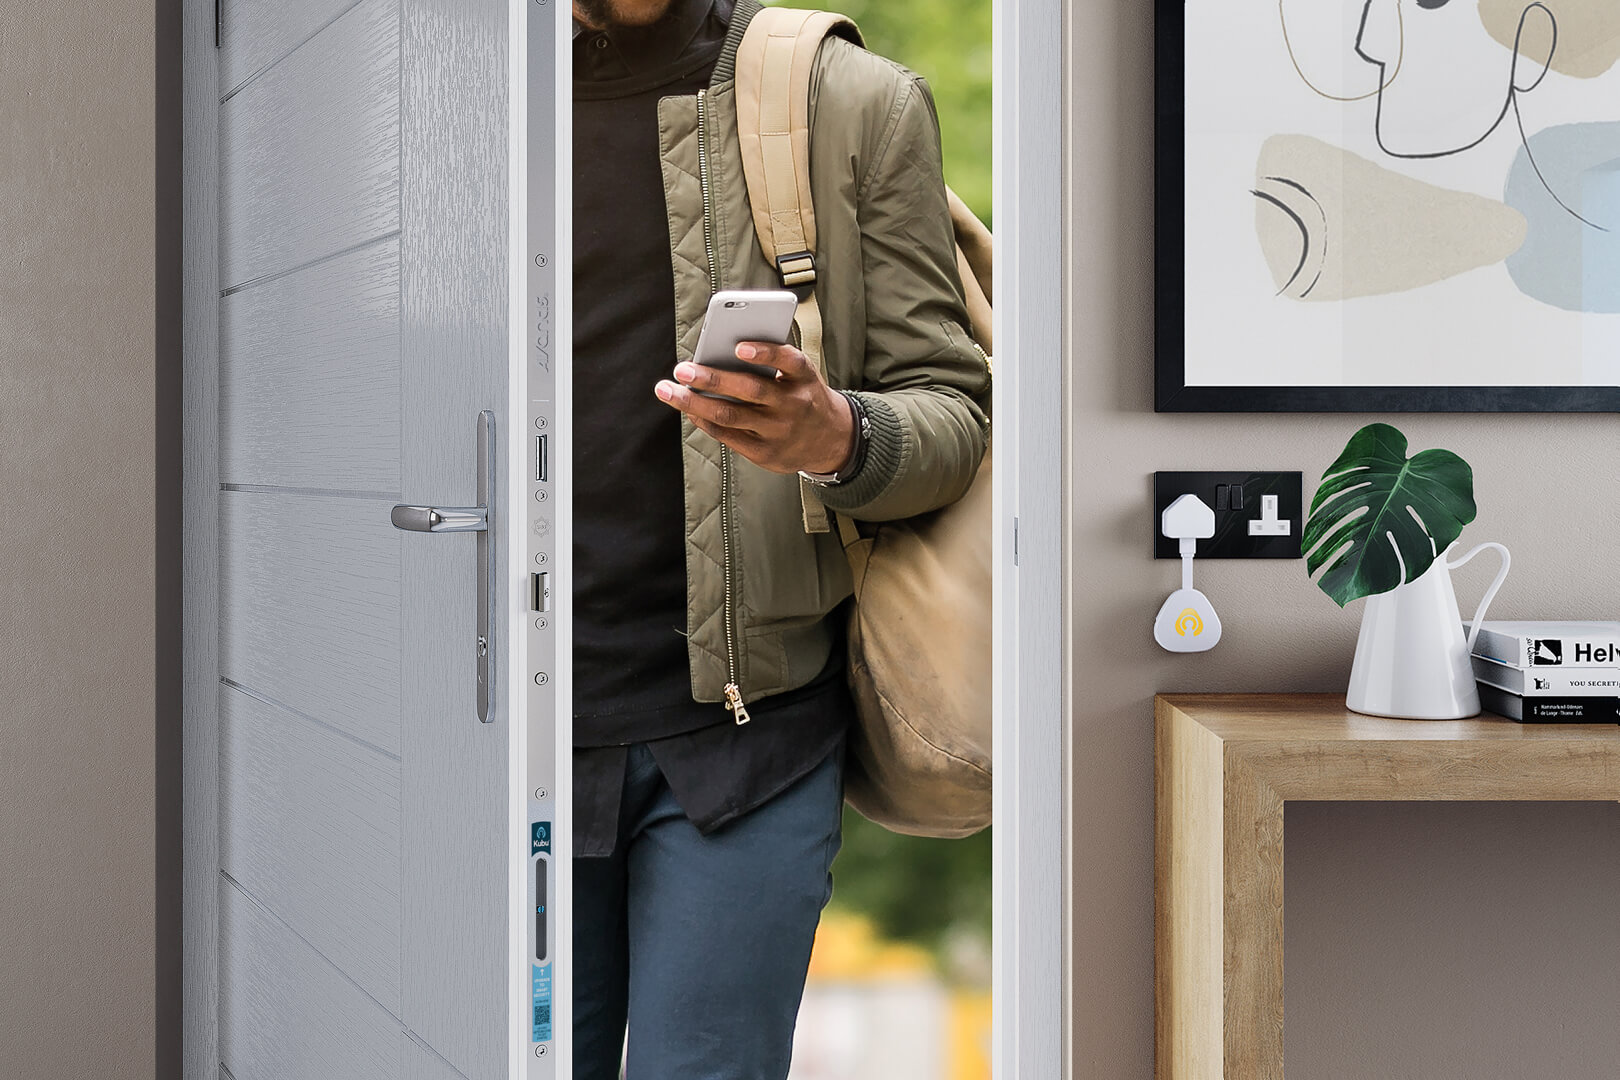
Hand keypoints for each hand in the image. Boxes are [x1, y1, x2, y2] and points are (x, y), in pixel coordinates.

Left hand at [654, 342, 854, 474]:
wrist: (830, 439)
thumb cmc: (802, 395)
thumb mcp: (799, 376)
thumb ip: (771, 364)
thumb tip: (719, 354)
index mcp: (804, 377)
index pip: (788, 360)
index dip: (765, 353)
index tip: (739, 346)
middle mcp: (793, 404)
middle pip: (749, 390)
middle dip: (712, 378)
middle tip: (682, 369)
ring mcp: (779, 431)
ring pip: (731, 415)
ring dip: (695, 402)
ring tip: (669, 390)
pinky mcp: (766, 453)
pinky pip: (729, 436)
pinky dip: (705, 421)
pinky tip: (689, 410)